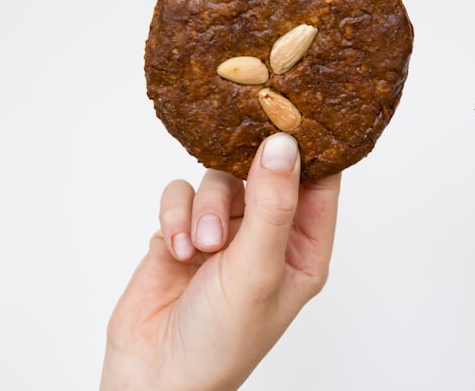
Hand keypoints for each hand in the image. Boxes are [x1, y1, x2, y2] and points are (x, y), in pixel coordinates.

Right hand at [100, 132, 341, 390]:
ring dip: (204, 207)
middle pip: (262, 169)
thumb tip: (284, 144)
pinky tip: (175, 250)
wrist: (155, 376)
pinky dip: (175, 215)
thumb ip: (272, 204)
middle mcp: (265, 234)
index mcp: (303, 247)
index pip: (320, 181)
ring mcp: (223, 232)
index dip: (309, 146)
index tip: (292, 110)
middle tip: (236, 167)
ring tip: (200, 246)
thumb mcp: (257, 269)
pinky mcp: (182, 230)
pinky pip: (180, 194)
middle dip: (243, 173)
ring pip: (217, 178)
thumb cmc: (222, 341)